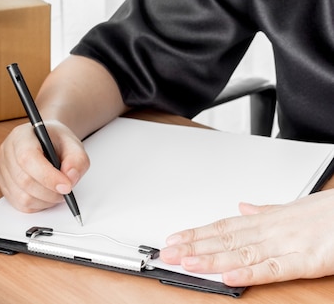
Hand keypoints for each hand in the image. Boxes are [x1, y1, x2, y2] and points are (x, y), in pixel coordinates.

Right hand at [0, 120, 89, 212]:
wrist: (47, 142)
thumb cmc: (57, 141)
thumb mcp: (74, 144)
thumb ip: (77, 160)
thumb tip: (70, 178)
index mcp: (21, 136)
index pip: (27, 158)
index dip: (47, 176)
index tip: (67, 186)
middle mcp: (7, 152)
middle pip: (24, 180)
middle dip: (50, 192)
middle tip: (67, 191)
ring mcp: (3, 170)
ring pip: (22, 197)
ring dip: (46, 201)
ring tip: (58, 192)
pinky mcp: (5, 186)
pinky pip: (20, 205)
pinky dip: (38, 205)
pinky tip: (47, 195)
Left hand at [159, 188, 333, 285]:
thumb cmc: (330, 212)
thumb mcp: (294, 208)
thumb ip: (266, 211)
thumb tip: (243, 207)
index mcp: (267, 220)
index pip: (223, 227)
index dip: (197, 234)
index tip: (175, 240)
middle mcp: (271, 231)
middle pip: (225, 240)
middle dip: (194, 248)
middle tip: (168, 254)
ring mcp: (288, 245)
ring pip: (242, 253)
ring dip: (212, 260)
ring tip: (187, 263)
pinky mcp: (308, 261)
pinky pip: (274, 269)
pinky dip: (250, 274)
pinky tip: (229, 277)